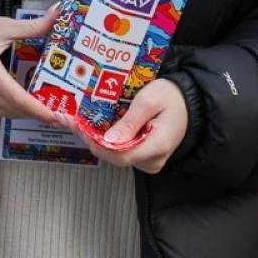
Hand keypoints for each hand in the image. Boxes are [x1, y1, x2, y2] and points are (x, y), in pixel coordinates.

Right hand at [0, 8, 59, 119]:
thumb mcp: (4, 26)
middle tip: (56, 113)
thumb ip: (34, 26)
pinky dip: (6, 108)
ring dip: (21, 112)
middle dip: (35, 113)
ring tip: (39, 108)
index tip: (57, 117)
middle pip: (13, 110)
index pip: (19, 99)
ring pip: (3, 113)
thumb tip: (58, 12)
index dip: (39, 111)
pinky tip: (17, 102)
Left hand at [64, 78, 188, 173]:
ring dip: (96, 138)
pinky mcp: (143, 156)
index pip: (121, 156)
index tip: (79, 128)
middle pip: (115, 156)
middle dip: (91, 138)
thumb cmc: (171, 97)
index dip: (97, 145)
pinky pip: (121, 151)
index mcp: (157, 145)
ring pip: (115, 155)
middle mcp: (153, 159)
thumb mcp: (150, 100)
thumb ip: (131, 121)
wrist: (188, 102)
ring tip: (76, 120)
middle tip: (69, 119)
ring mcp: (148, 160)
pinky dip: (106, 139)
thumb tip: (109, 140)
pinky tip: (92, 126)